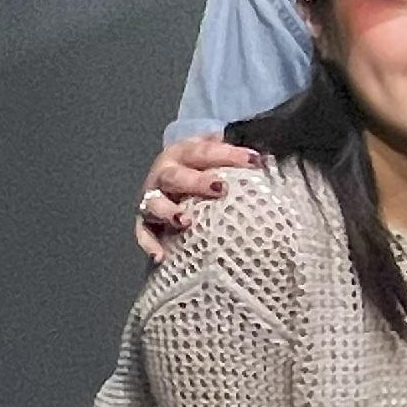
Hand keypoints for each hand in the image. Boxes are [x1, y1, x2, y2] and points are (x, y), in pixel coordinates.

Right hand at [135, 134, 255, 258]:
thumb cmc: (200, 170)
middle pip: (177, 176)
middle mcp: (164, 173)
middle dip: (197, 181)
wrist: (169, 180)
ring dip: (169, 212)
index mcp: (183, 153)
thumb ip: (232, 156)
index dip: (228, 154)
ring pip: (155, 204)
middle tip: (220, 188)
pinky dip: (150, 244)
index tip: (254, 160)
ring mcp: (152, 197)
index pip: (204, 151)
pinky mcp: (145, 221)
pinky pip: (144, 233)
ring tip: (186, 221)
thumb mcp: (213, 156)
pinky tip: (162, 256)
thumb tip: (263, 157)